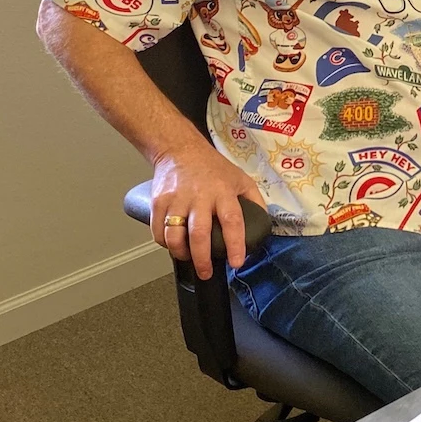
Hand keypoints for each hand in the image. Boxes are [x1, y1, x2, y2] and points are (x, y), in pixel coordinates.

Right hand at [149, 142, 267, 278]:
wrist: (179, 149)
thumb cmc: (213, 167)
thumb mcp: (241, 178)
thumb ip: (254, 201)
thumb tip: (263, 225)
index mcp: (223, 191)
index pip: (232, 221)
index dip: (235, 245)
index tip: (236, 263)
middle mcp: (199, 196)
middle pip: (199, 234)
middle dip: (202, 259)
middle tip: (206, 272)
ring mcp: (176, 199)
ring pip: (174, 235)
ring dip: (181, 253)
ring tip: (188, 259)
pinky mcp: (158, 201)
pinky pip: (158, 230)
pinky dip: (164, 243)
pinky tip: (174, 245)